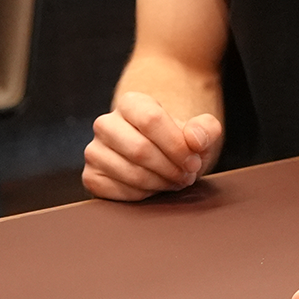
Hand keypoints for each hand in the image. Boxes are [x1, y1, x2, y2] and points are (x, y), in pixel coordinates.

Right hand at [81, 91, 222, 200]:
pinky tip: (154, 188)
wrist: (158, 157)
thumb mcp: (199, 132)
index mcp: (130, 103)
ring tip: (173, 181)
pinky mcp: (91, 176)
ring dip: (160, 183)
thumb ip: (206, 129)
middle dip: (170, 168)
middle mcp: (105, 124)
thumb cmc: (178, 143)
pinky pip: (119, 192)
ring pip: (130, 173)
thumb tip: (195, 140)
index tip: (193, 161)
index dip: (176, 145)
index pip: (150, 119)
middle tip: (185, 176)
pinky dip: (143, 195)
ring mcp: (95, 150)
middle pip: (140, 149)